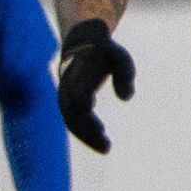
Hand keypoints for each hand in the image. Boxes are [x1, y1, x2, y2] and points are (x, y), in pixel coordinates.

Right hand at [54, 20, 133, 153]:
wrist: (80, 42)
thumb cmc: (104, 51)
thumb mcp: (119, 58)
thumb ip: (125, 75)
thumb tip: (127, 99)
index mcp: (78, 74)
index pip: (78, 97)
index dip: (87, 113)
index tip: (101, 128)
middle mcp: (67, 86)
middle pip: (73, 114)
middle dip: (88, 132)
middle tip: (107, 147)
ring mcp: (64, 94)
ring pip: (70, 120)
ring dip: (86, 136)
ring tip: (106, 148)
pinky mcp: (66, 101)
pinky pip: (71, 120)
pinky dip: (84, 133)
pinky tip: (100, 142)